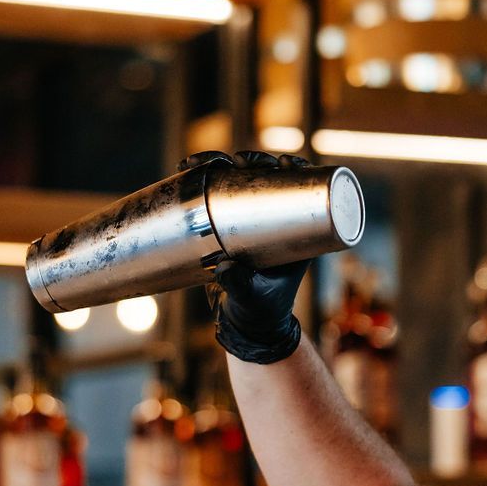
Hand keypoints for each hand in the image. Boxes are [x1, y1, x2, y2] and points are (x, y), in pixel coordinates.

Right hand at [179, 150, 312, 364]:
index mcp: (297, 231)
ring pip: (238, 180)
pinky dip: (200, 180)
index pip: (303, 188)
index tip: (285, 162)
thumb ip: (239, 284)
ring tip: (198, 162)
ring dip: (220, 163)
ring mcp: (248, 220)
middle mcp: (274, 220)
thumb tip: (221, 267)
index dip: (296, 167)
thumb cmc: (261, 312)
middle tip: (239, 160)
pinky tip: (184, 169)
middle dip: (253, 161)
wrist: (246, 325)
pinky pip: (215, 195)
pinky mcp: (225, 225)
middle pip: (267, 177)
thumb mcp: (253, 297)